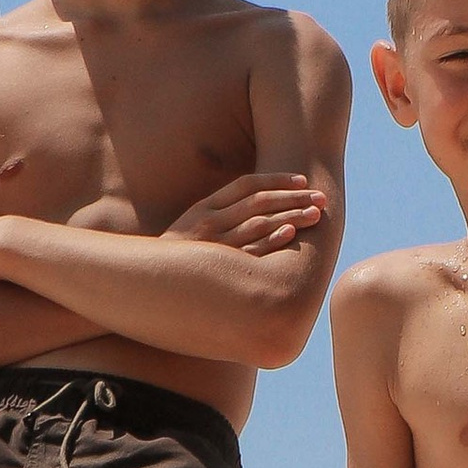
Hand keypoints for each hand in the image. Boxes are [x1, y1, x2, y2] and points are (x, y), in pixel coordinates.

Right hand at [165, 170, 328, 255]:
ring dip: (291, 216)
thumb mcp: (190, 230)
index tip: (302, 180)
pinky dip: (270, 240)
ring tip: (316, 215)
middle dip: (294, 197)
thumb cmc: (175, 262)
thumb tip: (251, 209)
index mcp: (204, 207)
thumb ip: (217, 217)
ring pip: (258, 223)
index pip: (247, 185)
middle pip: (259, 201)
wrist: (146, 287)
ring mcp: (213, 244)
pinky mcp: (216, 268)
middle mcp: (209, 221)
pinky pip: (248, 251)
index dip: (277, 180)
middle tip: (321, 198)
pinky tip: (291, 233)